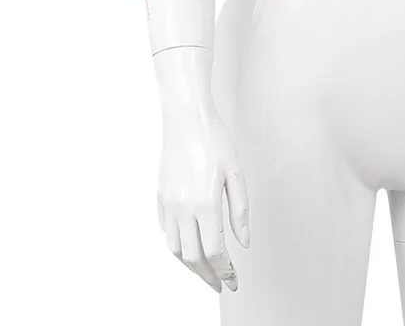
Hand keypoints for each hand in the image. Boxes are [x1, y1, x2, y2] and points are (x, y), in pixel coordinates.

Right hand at [158, 108, 250, 292]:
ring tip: (205, 270)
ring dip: (191, 265)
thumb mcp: (236, 173)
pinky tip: (190, 244)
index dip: (225, 271)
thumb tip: (243, 242)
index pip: (215, 252)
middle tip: (220, 284)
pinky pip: (167, 231)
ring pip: (176, 249)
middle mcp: (183, 208)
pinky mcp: (160, 197)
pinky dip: (178, 245)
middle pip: (193, 257)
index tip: (233, 281)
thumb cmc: (215, 140)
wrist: (186, 119)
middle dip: (208, 276)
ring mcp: (168, 204)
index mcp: (205, 203)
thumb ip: (240, 210)